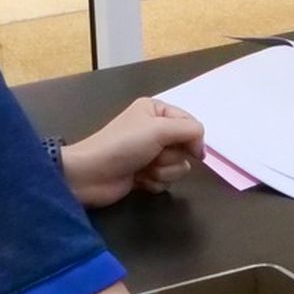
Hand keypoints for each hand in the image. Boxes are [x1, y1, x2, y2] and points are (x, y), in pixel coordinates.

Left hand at [60, 98, 204, 208]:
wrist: (91, 175)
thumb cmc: (123, 145)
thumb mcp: (159, 129)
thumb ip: (190, 131)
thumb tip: (202, 149)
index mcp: (156, 110)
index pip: (191, 123)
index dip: (193, 139)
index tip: (193, 152)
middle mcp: (154, 130)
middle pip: (185, 147)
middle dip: (171, 157)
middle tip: (153, 156)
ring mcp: (149, 153)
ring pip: (178, 167)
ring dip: (162, 171)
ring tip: (143, 169)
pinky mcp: (145, 175)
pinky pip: (166, 181)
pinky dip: (154, 182)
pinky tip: (139, 180)